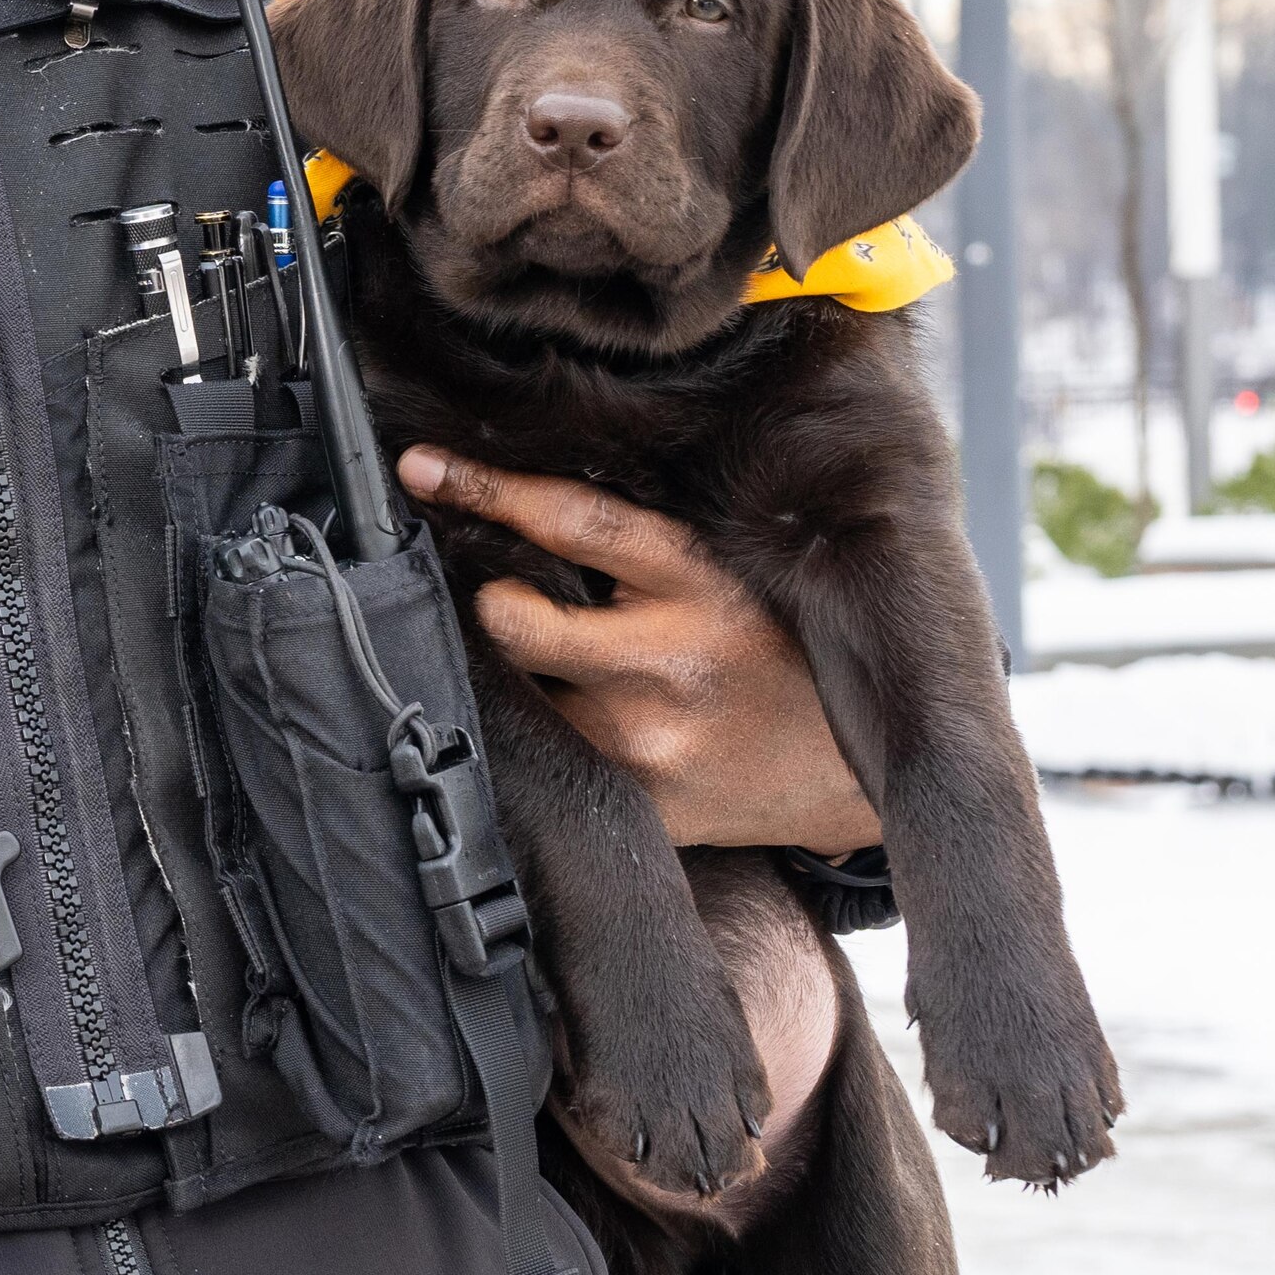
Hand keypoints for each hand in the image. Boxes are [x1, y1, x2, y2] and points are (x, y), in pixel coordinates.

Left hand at [397, 448, 880, 855]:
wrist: (852, 773)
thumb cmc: (780, 656)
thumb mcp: (732, 578)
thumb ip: (642, 551)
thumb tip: (517, 509)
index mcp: (700, 582)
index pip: (575, 521)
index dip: (488, 489)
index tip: (422, 467)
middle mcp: (668, 659)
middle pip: (511, 621)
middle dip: (491, 606)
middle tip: (507, 606)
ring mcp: (648, 741)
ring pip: (513, 699)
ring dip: (509, 681)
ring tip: (552, 677)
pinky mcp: (638, 806)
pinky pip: (542, 765)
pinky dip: (535, 741)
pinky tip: (570, 731)